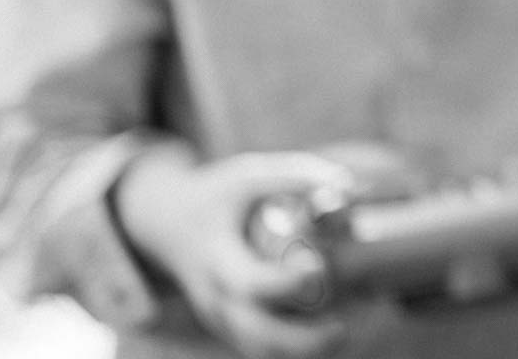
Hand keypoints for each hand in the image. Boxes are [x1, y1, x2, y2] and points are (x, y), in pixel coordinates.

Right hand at [114, 142, 395, 358]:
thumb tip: (350, 188)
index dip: (286, 282)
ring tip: (345, 327)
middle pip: (254, 336)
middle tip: (343, 329)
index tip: (319, 266)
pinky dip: (294, 345)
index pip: (249, 284)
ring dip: (302, 347)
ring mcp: (222, 319)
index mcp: (217, 262)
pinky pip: (263, 347)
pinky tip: (330, 324)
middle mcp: (216, 300)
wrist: (168, 225)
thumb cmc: (219, 196)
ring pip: (260, 350)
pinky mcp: (232, 328)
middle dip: (300, 341)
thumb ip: (297, 178)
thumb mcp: (248, 175)